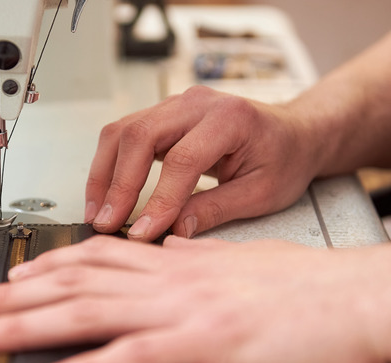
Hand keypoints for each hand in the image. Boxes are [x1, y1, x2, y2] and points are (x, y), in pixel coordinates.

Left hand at [0, 236, 390, 362]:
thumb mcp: (245, 260)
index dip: (45, 268)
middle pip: (74, 282)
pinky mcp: (205, 342)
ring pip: (87, 312)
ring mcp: (184, 308)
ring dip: (26, 326)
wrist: (361, 295)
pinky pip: (130, 358)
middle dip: (13, 297)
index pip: (96, 257)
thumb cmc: (309, 286)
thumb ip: (201, 254)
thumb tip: (174, 246)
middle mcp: (170, 277)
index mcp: (178, 261)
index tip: (10, 280)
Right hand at [84, 85, 322, 241]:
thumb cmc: (284, 159)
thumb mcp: (261, 193)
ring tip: (97, 213)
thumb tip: (171, 231)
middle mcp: (197, 103)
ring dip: (104, 174)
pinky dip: (111, 165)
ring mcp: (177, 104)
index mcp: (229, 118)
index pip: (182, 159)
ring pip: (123, 131)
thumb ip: (214, 210)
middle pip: (140, 135)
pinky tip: (106, 195)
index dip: (158, 199)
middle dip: (118, 184)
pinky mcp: (164, 115)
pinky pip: (126, 134)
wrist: (293, 133)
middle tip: (107, 223)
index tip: (142, 232)